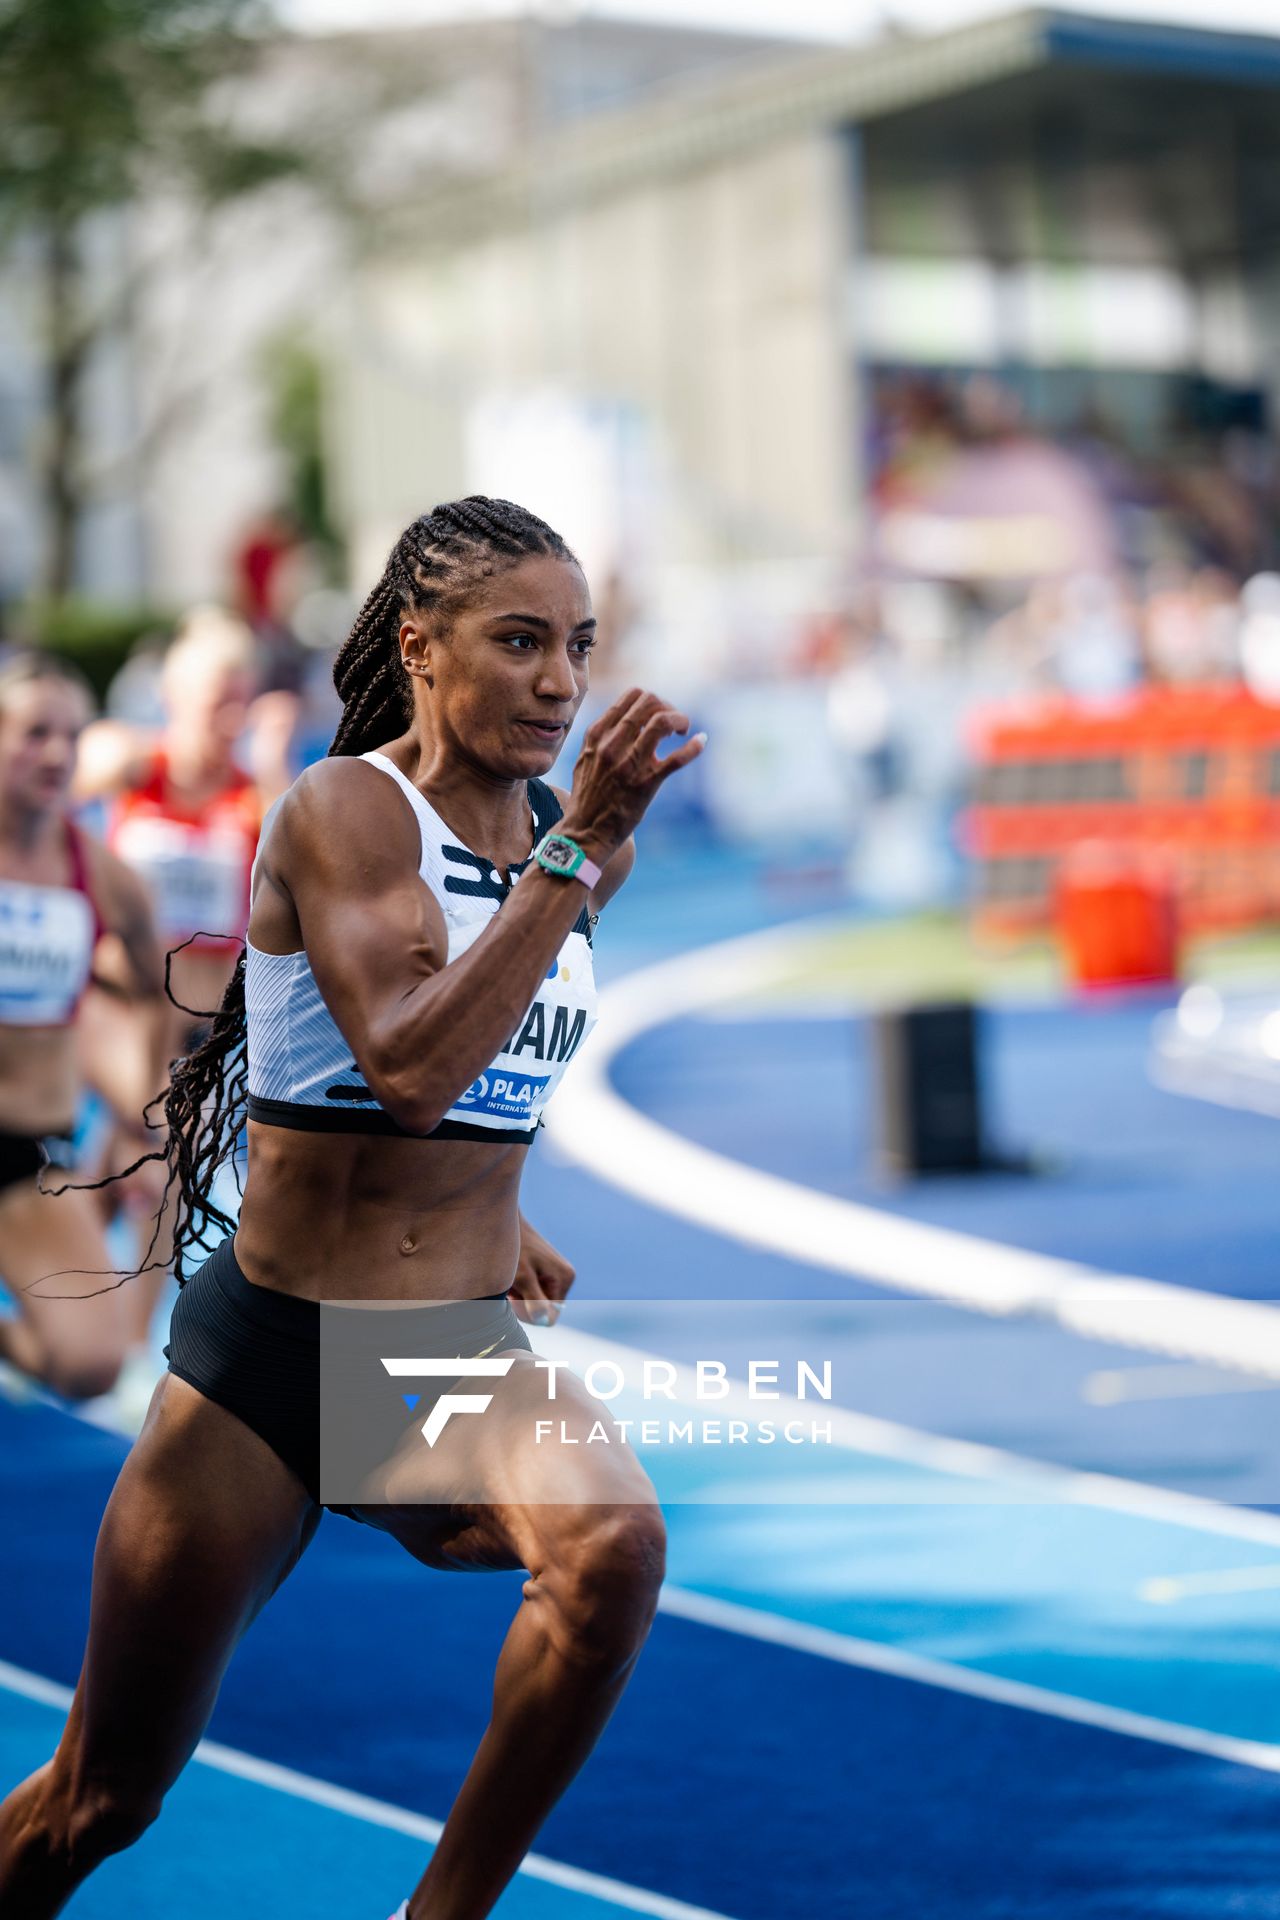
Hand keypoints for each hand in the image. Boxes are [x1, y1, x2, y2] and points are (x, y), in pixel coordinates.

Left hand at [509, 1216, 574, 1327]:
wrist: (507, 1221)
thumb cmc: (515, 1247)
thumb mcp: (522, 1276)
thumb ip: (533, 1300)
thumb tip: (544, 1321)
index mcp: (564, 1279)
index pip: (549, 1318)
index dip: (530, 1314)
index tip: (514, 1298)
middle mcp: (565, 1278)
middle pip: (543, 1310)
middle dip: (524, 1303)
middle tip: (511, 1286)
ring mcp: (557, 1276)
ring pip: (536, 1302)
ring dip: (520, 1296)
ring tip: (511, 1279)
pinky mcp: (547, 1273)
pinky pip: (534, 1292)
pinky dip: (520, 1289)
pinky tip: (513, 1277)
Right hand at [561, 687, 704, 863]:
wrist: (584, 832)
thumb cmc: (588, 797)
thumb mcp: (587, 758)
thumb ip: (603, 737)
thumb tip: (627, 719)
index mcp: (597, 735)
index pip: (632, 695)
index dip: (653, 700)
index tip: (659, 715)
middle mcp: (612, 744)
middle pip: (650, 702)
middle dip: (669, 707)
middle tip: (674, 725)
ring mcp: (629, 763)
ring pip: (662, 722)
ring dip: (680, 720)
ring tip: (683, 732)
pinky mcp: (645, 784)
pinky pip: (676, 759)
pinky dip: (694, 747)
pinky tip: (701, 742)